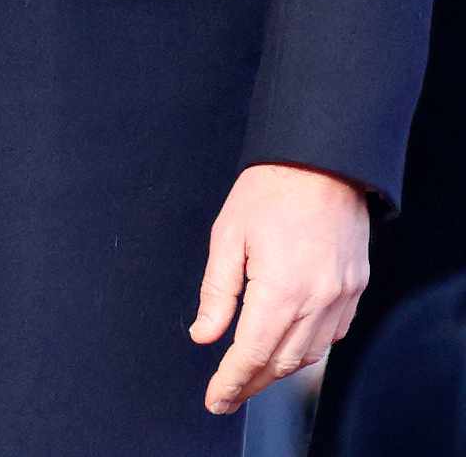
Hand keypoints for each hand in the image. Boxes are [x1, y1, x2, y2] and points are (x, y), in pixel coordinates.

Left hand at [189, 162, 369, 414]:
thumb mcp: (227, 235)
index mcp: (281, 290)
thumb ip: (217, 291)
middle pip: (283, 362)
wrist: (322, 160)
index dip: (231, 382)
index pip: (252, 354)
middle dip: (252, 382)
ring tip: (252, 373)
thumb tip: (204, 335)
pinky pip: (333, 334)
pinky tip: (289, 343)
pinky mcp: (356, 288)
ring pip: (310, 354)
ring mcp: (342, 298)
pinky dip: (308, 347)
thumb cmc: (269, 190)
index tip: (215, 400)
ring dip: (280, 368)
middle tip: (228, 393)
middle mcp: (317, 302)